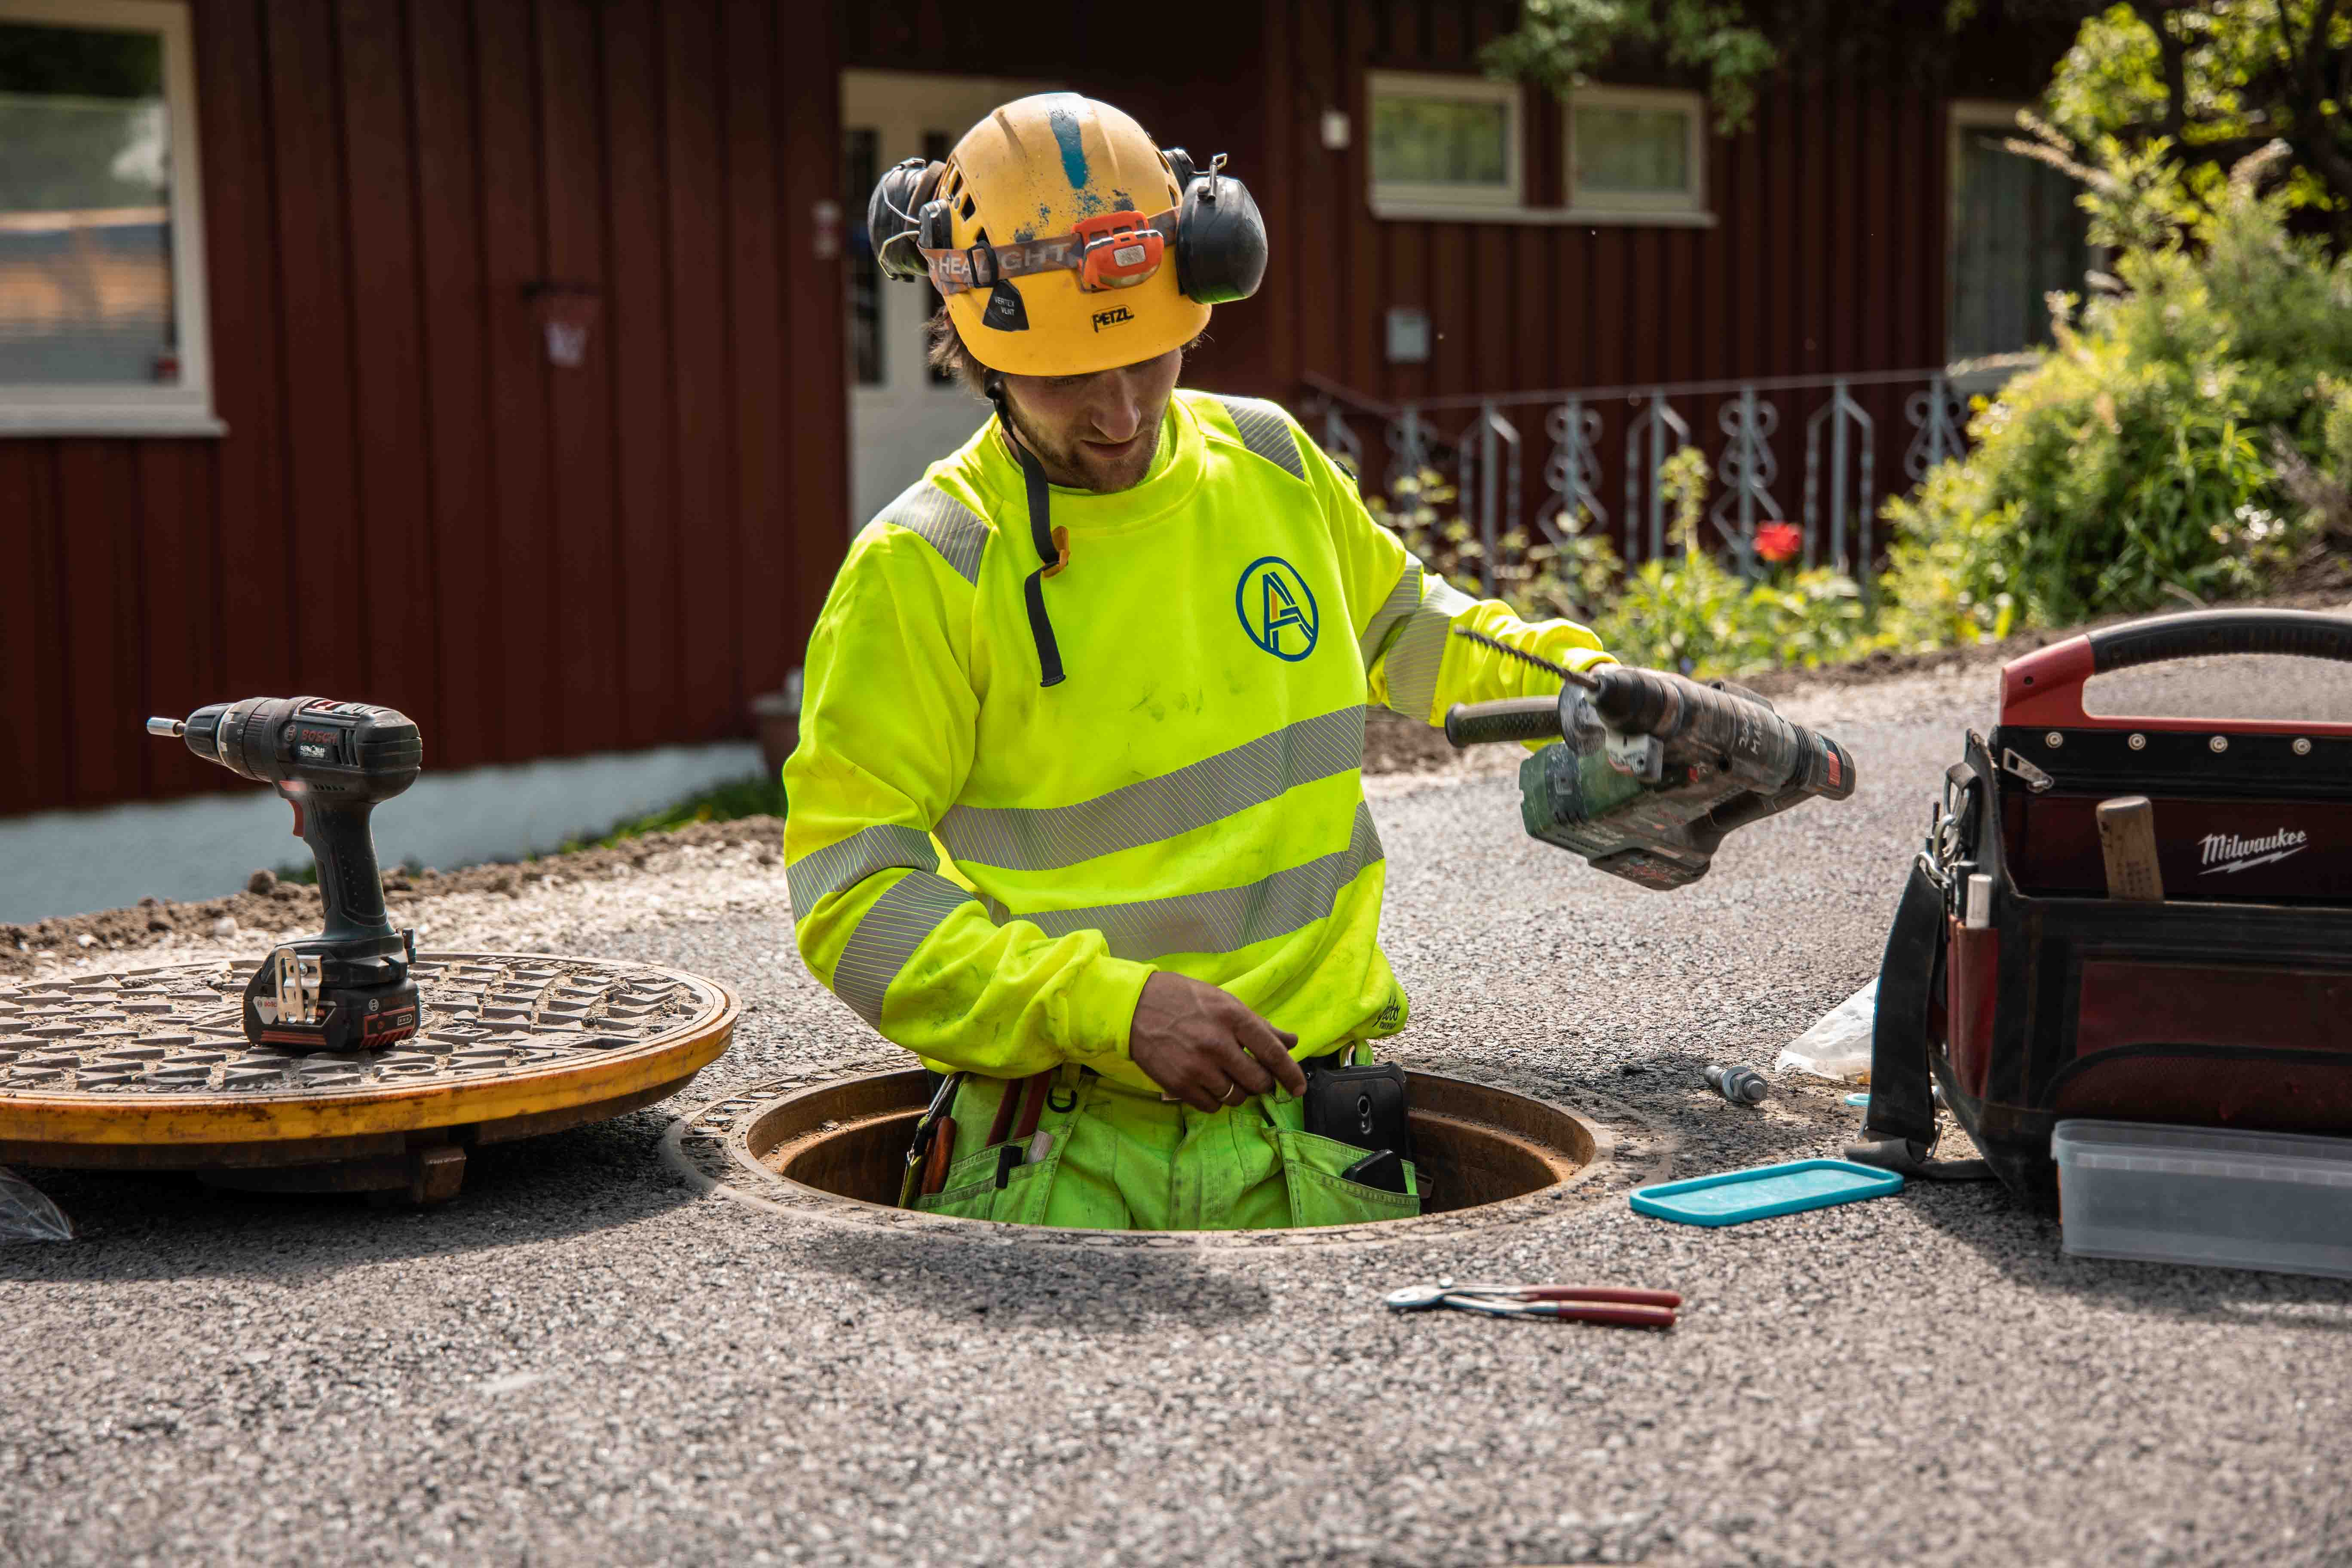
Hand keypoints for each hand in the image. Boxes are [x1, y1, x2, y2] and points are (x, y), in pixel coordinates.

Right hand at [1127, 972, 1307, 1112]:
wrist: (1133, 1007)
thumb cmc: (1182, 999)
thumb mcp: (1223, 1001)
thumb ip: (1259, 1025)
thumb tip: (1291, 1042)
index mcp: (1232, 1017)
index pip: (1272, 1053)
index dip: (1290, 1074)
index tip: (1298, 1088)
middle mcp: (1217, 1043)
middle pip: (1257, 1081)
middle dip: (1262, 1084)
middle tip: (1255, 1078)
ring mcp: (1197, 1066)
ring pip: (1236, 1097)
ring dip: (1238, 1092)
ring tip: (1226, 1077)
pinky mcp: (1178, 1084)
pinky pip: (1211, 1106)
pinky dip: (1215, 1100)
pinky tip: (1208, 1084)